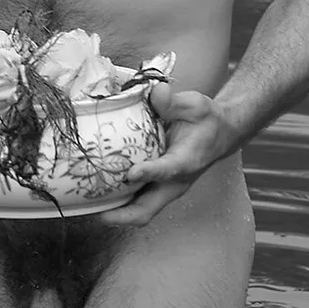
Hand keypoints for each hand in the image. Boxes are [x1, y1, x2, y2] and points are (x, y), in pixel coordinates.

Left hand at [99, 83, 241, 228]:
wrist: (220, 134)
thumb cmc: (207, 120)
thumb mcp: (195, 105)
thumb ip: (173, 102)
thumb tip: (156, 92)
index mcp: (187, 161)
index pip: (168, 170)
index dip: (150, 172)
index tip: (130, 173)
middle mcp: (175, 182)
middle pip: (147, 209)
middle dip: (121, 215)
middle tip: (95, 212)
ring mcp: (165, 188)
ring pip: (140, 211)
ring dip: (115, 214)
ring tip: (88, 207)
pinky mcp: (157, 187)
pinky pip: (136, 202)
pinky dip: (117, 204)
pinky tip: (96, 195)